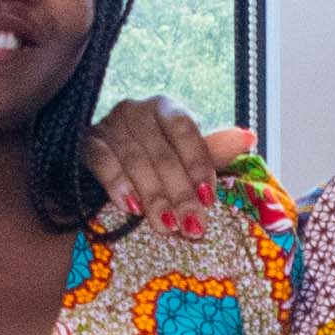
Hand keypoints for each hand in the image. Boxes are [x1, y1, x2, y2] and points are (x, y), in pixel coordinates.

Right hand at [86, 96, 254, 236]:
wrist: (107, 164)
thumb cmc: (153, 159)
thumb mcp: (183, 156)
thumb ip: (211, 151)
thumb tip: (248, 138)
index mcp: (165, 108)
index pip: (184, 129)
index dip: (197, 163)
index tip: (208, 198)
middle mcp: (136, 110)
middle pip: (161, 151)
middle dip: (178, 192)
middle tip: (191, 226)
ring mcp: (108, 125)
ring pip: (134, 160)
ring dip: (152, 197)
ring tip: (166, 227)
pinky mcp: (86, 143)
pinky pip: (101, 161)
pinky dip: (117, 185)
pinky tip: (130, 208)